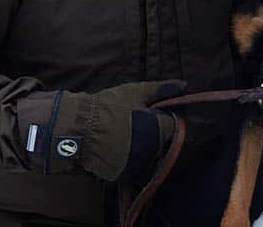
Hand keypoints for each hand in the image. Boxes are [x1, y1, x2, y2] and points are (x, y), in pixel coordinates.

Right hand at [52, 80, 185, 182]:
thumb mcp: (135, 92)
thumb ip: (162, 90)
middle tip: (136, 123)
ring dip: (144, 149)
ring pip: (149, 158)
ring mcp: (137, 166)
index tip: (153, 113)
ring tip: (125, 135)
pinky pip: (133, 169)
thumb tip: (184, 85)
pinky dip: (129, 161)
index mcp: (159, 130)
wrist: (78, 128)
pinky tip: (118, 148)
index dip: (165, 118)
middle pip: (163, 144)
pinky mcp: (122, 176)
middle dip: (155, 134)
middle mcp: (152, 152)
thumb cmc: (108, 106)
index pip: (174, 126)